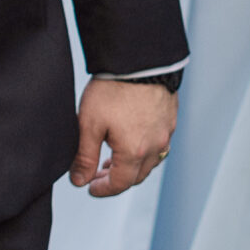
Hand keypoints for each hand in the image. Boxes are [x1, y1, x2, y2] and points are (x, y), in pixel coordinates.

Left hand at [70, 76, 176, 196]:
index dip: (103, 189)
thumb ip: (84, 157)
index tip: (90, 188)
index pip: (120, 183)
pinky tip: (130, 139)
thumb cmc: (112, 89)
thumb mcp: (89, 125)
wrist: (138, 60)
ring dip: (132, 165)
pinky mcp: (170, 117)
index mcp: (134, 151)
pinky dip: (144, 150)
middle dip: (116, 179)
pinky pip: (160, 143)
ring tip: (112, 159)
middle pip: (137, 175)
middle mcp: (155, 145)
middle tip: (96, 174)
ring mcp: (166, 131)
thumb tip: (79, 180)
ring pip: (151, 161)